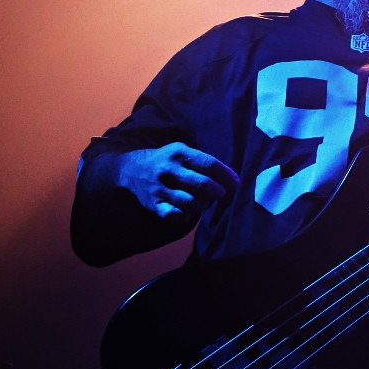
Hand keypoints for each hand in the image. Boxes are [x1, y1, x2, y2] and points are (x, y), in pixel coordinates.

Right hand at [117, 143, 238, 219]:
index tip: (236, 183)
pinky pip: (175, 215)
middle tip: (221, 194)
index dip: (226, 176)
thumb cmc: (167, 162)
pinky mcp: (154, 205)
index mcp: (179, 153)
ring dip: (203, 204)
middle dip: (218, 191)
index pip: (209, 164)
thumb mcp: (183, 152)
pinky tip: (188, 211)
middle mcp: (168, 170)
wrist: (132, 170)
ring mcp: (160, 188)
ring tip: (203, 201)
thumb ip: (205, 163)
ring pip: (191, 203)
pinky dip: (186, 216)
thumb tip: (232, 179)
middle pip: (202, 184)